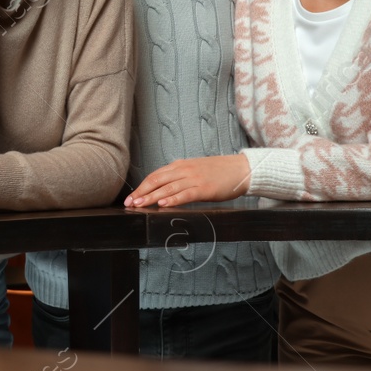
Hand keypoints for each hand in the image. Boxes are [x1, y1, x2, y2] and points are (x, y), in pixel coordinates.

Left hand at [126, 155, 250, 207]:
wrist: (241, 170)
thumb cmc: (219, 172)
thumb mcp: (195, 170)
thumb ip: (180, 177)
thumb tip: (164, 189)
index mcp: (181, 165)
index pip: (155, 175)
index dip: (141, 186)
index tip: (131, 196)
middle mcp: (184, 170)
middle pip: (157, 181)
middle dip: (141, 192)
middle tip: (129, 203)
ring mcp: (194, 179)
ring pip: (168, 188)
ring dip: (151, 197)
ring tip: (139, 205)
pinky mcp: (204, 188)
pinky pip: (185, 194)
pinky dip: (172, 199)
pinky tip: (163, 204)